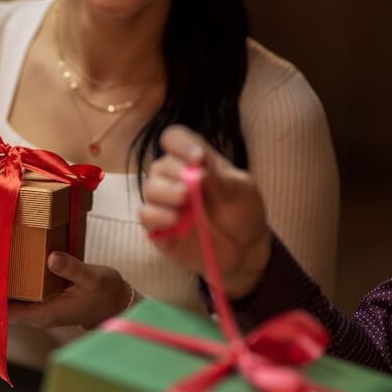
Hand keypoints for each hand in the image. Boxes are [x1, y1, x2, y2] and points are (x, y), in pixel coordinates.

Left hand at [0, 251, 130, 329]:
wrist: (115, 303)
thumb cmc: (105, 293)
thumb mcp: (93, 278)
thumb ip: (72, 268)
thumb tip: (50, 257)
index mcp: (42, 314)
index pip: (2, 312)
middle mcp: (31, 312)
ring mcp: (30, 306)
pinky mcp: (33, 298)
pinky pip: (4, 294)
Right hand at [138, 125, 271, 298]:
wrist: (246, 251)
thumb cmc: (243, 214)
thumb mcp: (242, 191)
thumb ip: (220, 179)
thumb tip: (197, 168)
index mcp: (194, 162)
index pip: (175, 139)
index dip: (181, 144)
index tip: (198, 159)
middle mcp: (174, 179)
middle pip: (160, 165)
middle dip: (176, 173)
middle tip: (192, 188)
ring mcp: (165, 204)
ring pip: (150, 189)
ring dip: (166, 193)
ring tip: (185, 202)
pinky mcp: (158, 228)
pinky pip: (145, 216)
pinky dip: (157, 215)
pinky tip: (175, 219)